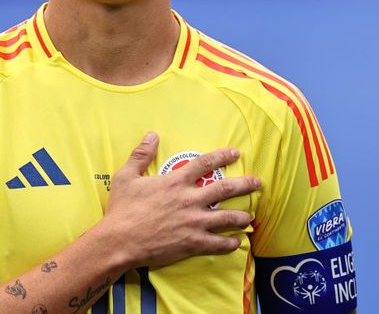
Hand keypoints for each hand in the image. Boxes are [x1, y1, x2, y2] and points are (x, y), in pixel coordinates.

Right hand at [99, 132, 259, 268]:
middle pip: (224, 189)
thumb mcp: (126, 176)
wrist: (120, 240)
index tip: (236, 153)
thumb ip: (141, 154)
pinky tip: (237, 242)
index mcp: (175, 182)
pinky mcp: (193, 243)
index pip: (205, 164)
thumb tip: (151, 135)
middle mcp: (189, 200)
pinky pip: (219, 244)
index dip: (222, 156)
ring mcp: (194, 223)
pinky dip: (231, 243)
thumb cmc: (121, 208)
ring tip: (250, 217)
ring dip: (242, 216)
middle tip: (258, 183)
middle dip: (245, 185)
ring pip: (227, 218)